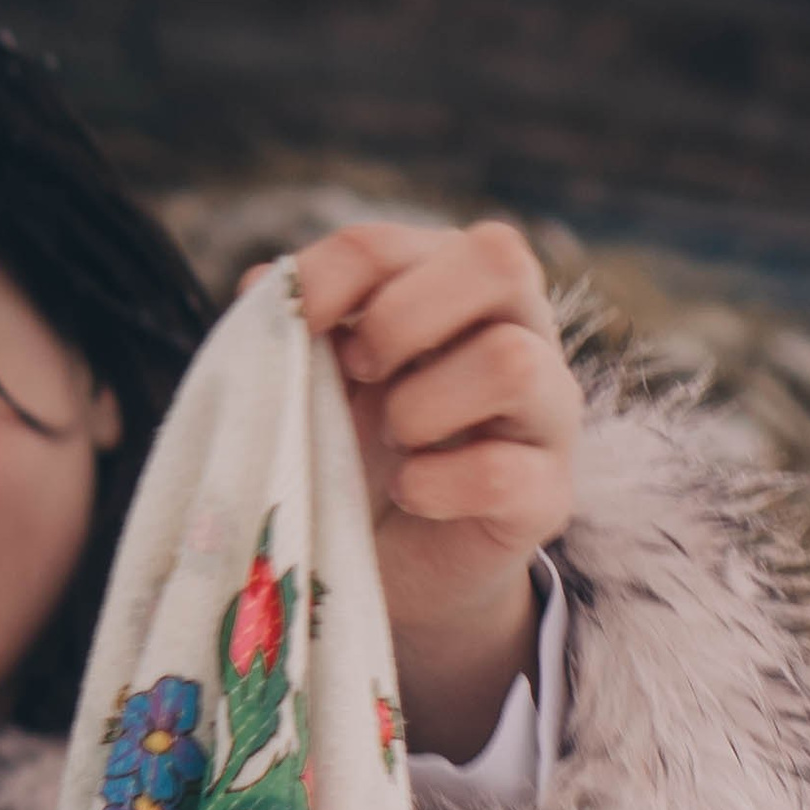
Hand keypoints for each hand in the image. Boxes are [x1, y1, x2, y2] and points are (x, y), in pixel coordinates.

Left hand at [286, 220, 578, 763]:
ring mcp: (545, 412)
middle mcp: (519, 332)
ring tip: (393, 440)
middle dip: (402, 316)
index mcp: (454, 288)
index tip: (299, 323)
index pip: (405, 243)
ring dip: (422, 404)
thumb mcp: (314, 384)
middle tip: (359, 373)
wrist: (389, 565)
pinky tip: (410, 493)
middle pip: (500, 258)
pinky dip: (436, 484)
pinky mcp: (546, 494)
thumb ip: (291, 329)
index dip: (338, 272)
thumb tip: (263, 284)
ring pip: (514, 362)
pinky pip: (505, 472)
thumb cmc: (354, 456)